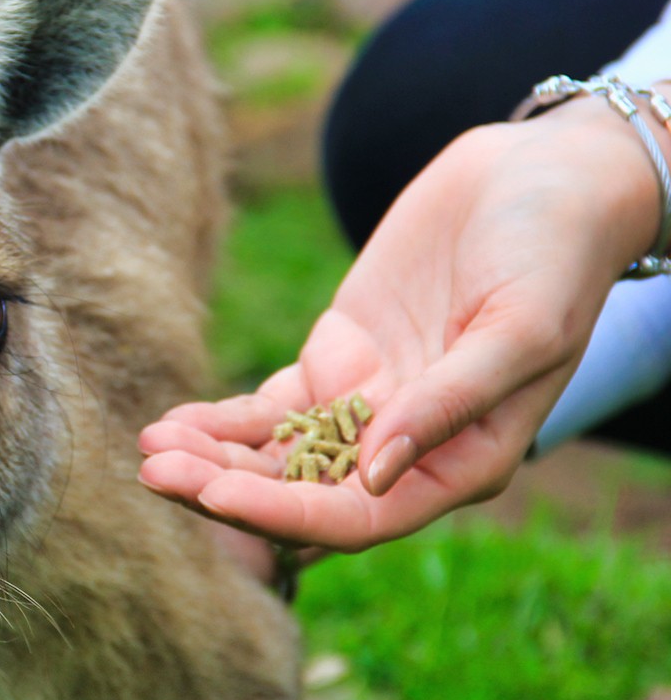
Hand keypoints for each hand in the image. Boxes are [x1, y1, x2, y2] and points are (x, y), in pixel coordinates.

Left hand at [139, 95, 665, 550]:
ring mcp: (365, 408)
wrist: (539, 183)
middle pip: (300, 495)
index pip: (359, 516)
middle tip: (152, 474)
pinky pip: (266, 411)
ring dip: (210, 459)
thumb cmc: (553, 256)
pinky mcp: (336, 363)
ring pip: (274, 457)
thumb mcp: (518, 330)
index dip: (282, 514)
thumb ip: (446, 404)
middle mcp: (405, 451)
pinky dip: (219, 421)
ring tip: (146, 451)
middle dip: (223, 488)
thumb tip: (373, 475)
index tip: (212, 496)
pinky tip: (168, 426)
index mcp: (461, 464)